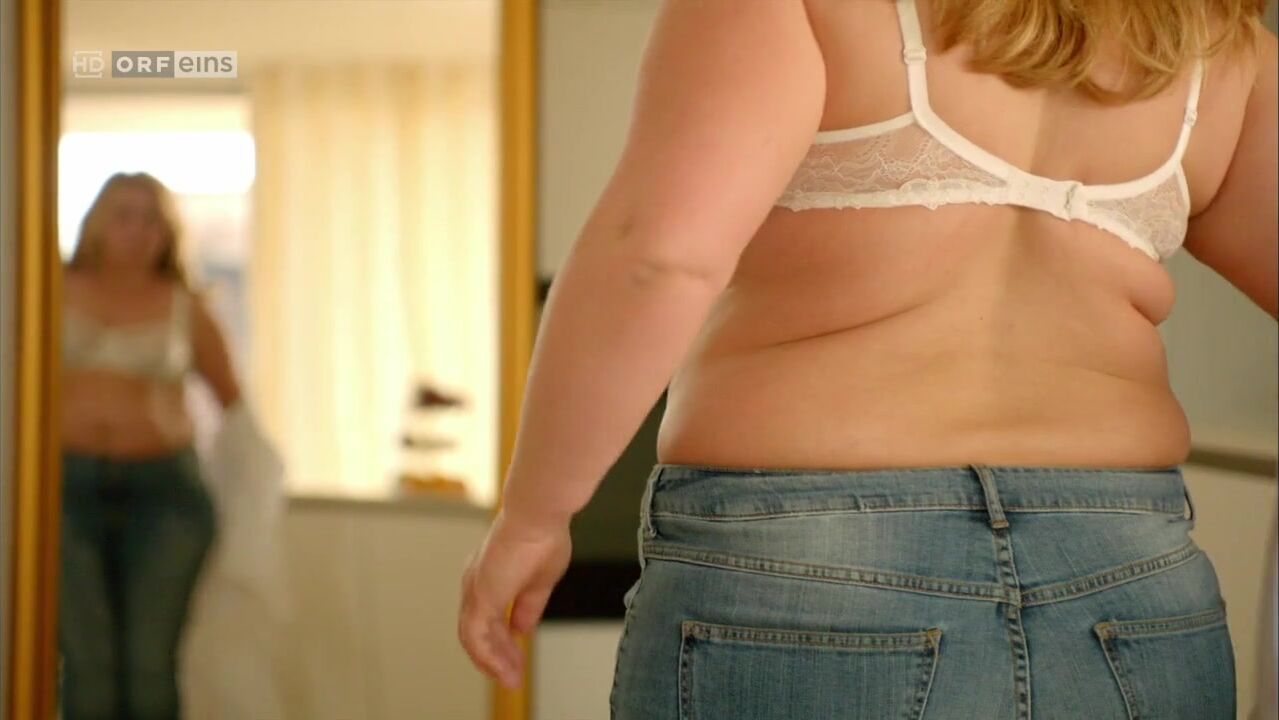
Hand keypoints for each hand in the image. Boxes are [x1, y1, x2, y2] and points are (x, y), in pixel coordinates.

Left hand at [458, 506, 572, 688]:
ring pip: (475, 639)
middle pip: (480, 631)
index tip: (517, 659)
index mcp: (492, 577)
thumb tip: (523, 628)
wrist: (538, 515)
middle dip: (498, 657)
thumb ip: (529, 606)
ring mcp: (476, 590)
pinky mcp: (480, 597)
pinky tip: (504, 669)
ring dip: (493, 662)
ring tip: (511, 680)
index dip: (503, 641)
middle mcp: (478, 583)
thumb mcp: (540, 581)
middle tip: (513, 677)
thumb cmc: (543, 536)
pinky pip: (477, 637)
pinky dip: (489, 657)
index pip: (491, 618)